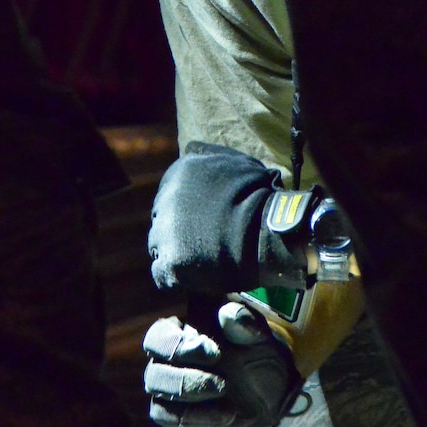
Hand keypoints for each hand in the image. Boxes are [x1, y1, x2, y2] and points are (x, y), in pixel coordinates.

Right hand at [142, 302, 300, 426]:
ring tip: (230, 413)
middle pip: (154, 379)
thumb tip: (230, 316)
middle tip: (224, 386)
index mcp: (175, 337)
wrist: (268, 387)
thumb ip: (242, 322)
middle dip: (188, 384)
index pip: (156, 339)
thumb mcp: (252, 334)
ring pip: (161, 413)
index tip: (215, 354)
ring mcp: (169, 403)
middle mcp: (164, 370)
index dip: (177, 347)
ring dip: (193, 415)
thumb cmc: (251, 350)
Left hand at [149, 144, 299, 293]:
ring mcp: (165, 231)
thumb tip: (193, 149)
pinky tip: (192, 275)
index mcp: (179, 174)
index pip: (170, 196)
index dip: (185, 211)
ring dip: (175, 251)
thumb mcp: (235, 161)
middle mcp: (166, 199)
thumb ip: (209, 157)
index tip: (201, 221)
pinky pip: (161, 273)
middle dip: (177, 230)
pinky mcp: (171, 260)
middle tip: (202, 240)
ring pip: (159, 245)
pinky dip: (174, 276)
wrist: (267, 228)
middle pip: (161, 219)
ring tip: (199, 259)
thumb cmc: (259, 196)